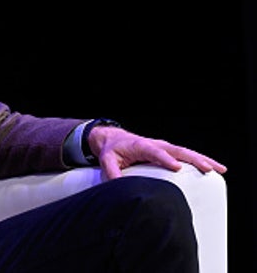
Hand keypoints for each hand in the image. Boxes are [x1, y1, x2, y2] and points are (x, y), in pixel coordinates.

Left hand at [88, 126, 226, 179]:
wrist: (114, 139)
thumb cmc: (113, 150)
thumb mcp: (107, 160)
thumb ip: (112, 173)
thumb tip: (118, 187)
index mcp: (141, 146)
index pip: (154, 151)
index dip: (165, 159)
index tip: (176, 167)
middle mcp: (156, 144)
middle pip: (177, 150)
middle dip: (193, 159)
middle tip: (207, 169)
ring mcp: (164, 147)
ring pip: (186, 152)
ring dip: (203, 160)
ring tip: (218, 169)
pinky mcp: (169, 152)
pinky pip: (187, 156)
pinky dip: (201, 161)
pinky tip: (214, 168)